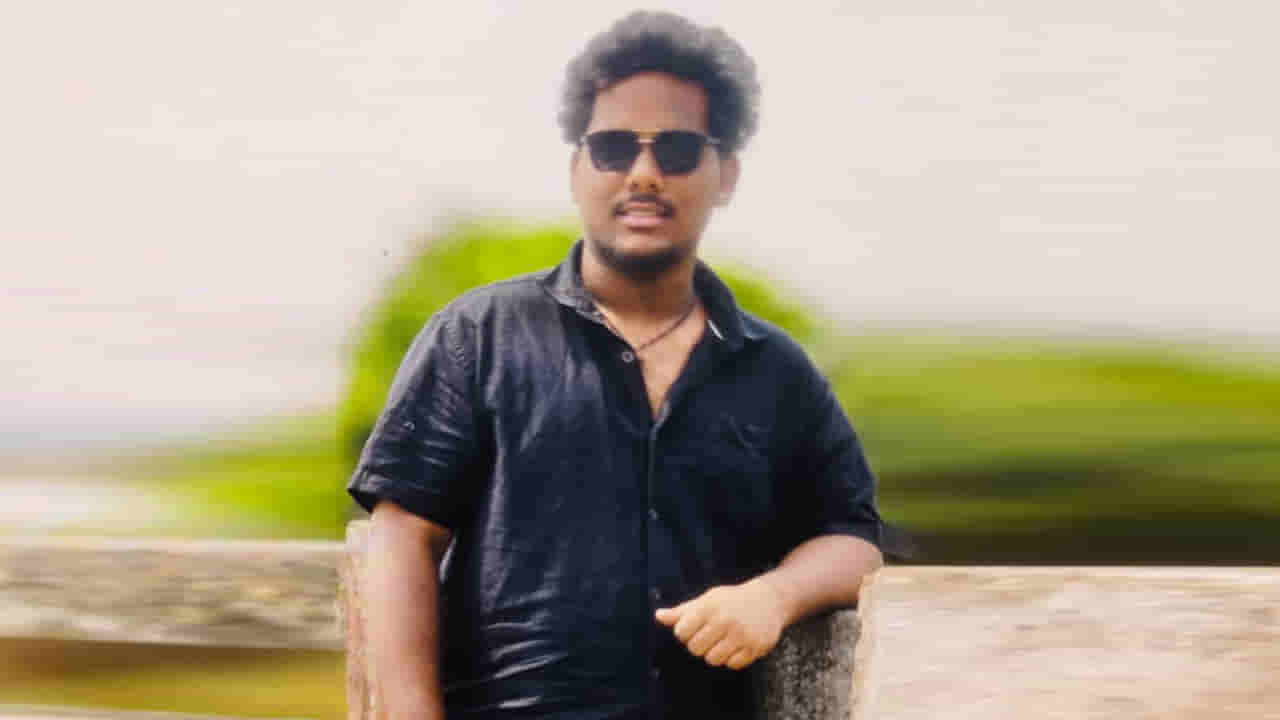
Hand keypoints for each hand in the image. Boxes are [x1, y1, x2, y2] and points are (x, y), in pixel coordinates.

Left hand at [654, 577, 789, 669]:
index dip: (685, 632)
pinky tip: (737, 645)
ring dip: (715, 653)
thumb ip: (682, 611)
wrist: (770, 600)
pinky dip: (732, 659)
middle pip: (695, 649)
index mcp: (710, 606)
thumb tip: (658, 616)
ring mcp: (741, 635)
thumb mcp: (707, 600)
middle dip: (699, 644)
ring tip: (723, 640)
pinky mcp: (755, 647)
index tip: (695, 627)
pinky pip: (732, 665)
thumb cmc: (732, 600)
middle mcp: (725, 620)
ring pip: (712, 660)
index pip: (681, 632)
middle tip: (711, 634)